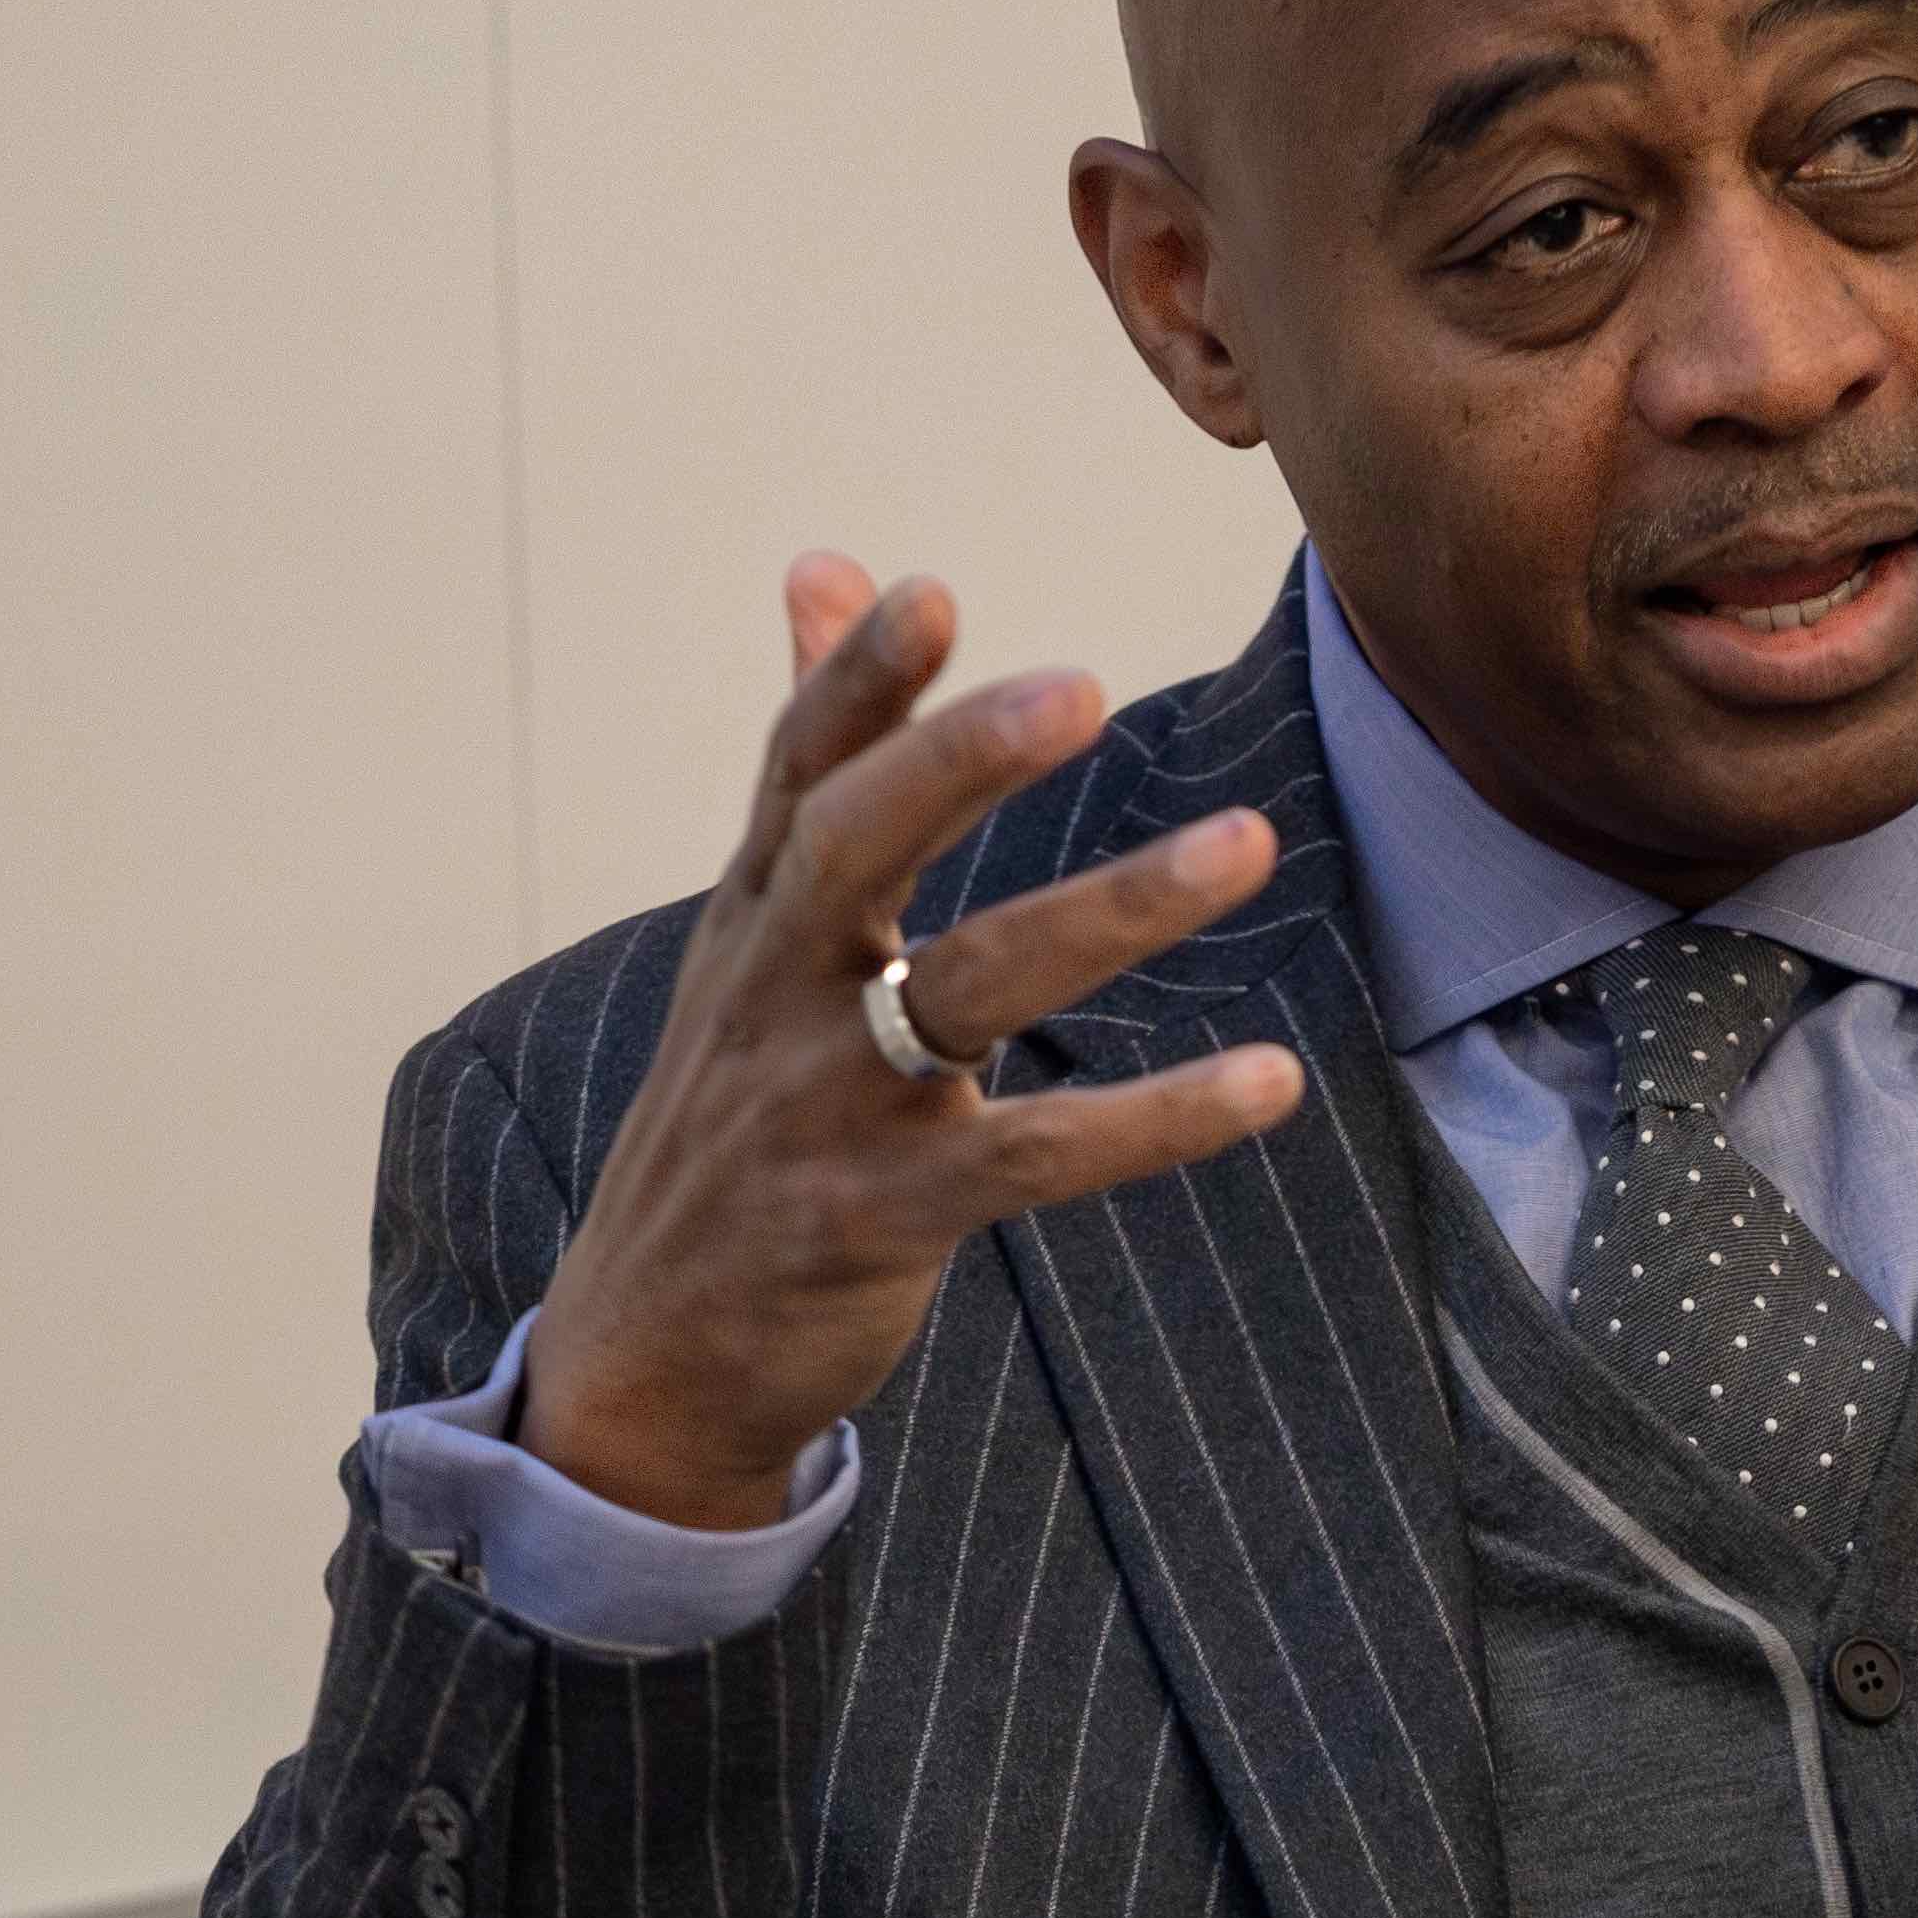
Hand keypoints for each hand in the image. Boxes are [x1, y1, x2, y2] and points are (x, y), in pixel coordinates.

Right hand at [519, 559, 1302, 1526]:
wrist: (647, 1356)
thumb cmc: (731, 1117)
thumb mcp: (752, 929)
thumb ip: (812, 750)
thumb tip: (822, 561)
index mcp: (756, 914)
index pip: (798, 771)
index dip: (855, 680)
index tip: (929, 591)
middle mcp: (778, 993)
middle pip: (854, 848)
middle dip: (958, 763)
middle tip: (1083, 687)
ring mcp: (825, 1106)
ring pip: (967, 991)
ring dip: (1111, 909)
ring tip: (1248, 842)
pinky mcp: (883, 1215)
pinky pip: (1036, 1156)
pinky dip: (1157, 1119)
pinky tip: (1270, 1079)